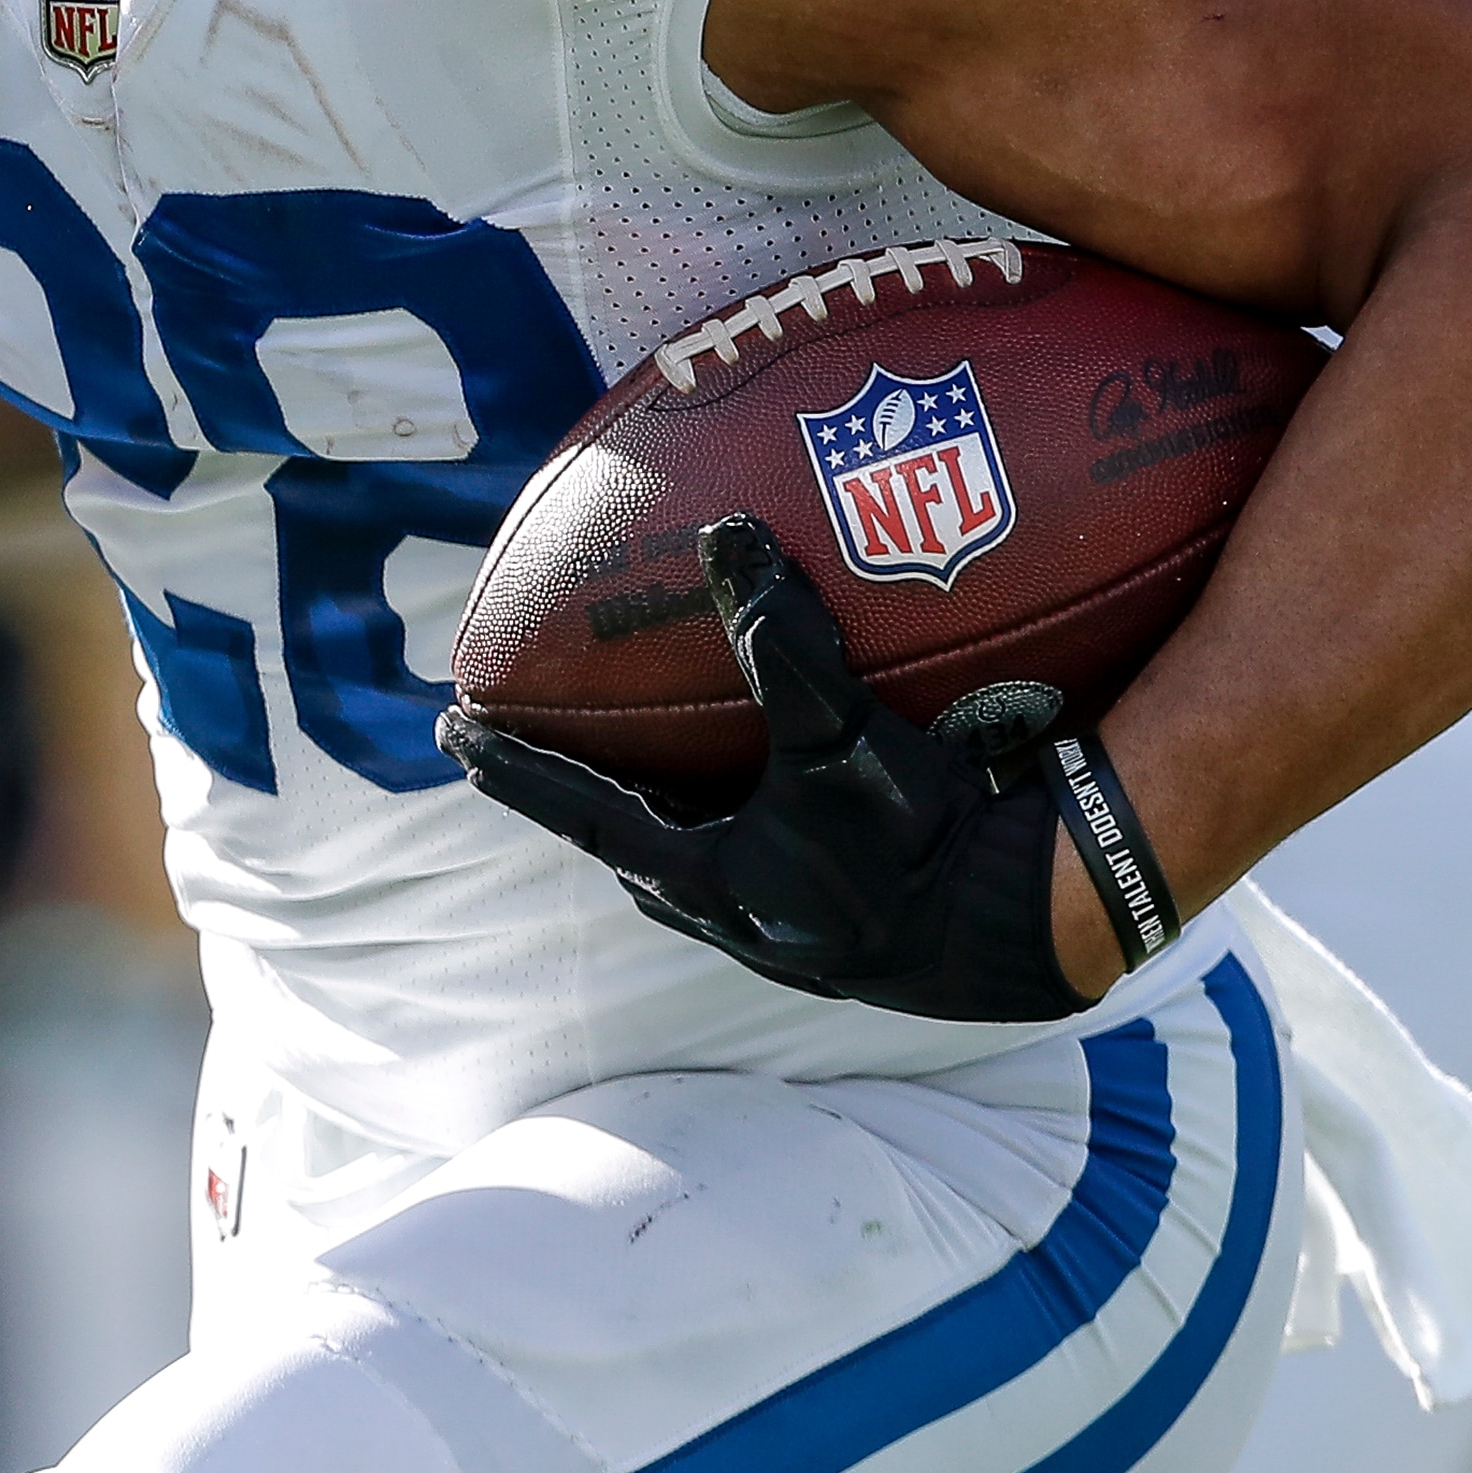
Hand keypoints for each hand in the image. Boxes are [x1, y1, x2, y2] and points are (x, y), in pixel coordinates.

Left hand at [441, 514, 1089, 1023]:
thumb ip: (782, 639)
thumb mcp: (840, 734)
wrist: (1021, 931)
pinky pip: (760, 872)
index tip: (450, 730)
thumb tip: (727, 536)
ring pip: (691, 870)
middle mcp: (732, 917)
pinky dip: (740, 826)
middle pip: (629, 848)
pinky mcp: (840, 934)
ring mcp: (786, 937)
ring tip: (646, 770)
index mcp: (706, 878)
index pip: (579, 809)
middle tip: (538, 747)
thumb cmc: (921, 840)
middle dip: (584, 798)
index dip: (513, 766)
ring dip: (661, 818)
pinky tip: (773, 799)